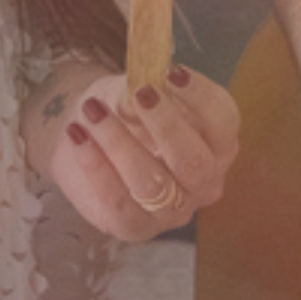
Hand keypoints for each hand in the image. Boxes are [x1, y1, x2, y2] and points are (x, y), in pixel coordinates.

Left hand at [32, 62, 240, 242]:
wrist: (91, 138)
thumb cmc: (126, 108)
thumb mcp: (138, 88)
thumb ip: (146, 85)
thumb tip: (146, 88)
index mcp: (217, 141)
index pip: (223, 120)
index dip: (201, 96)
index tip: (173, 72)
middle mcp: (205, 181)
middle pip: (195, 161)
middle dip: (167, 125)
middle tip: (141, 93)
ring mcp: (173, 210)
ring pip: (153, 183)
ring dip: (119, 143)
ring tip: (93, 111)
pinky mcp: (136, 227)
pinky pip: (117, 201)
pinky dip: (94, 165)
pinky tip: (76, 135)